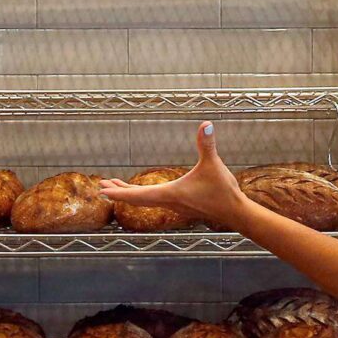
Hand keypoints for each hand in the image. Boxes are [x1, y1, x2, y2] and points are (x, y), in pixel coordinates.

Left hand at [99, 123, 250, 228]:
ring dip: (130, 194)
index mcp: (169, 194)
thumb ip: (207, 144)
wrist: (235, 213)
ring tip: (117, 187)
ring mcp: (174, 205)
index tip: (102, 190)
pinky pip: (154, 200)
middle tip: (102, 187)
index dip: (119, 192)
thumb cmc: (223, 192)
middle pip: (137, 199)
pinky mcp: (180, 205)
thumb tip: (206, 124)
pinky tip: (145, 191)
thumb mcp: (214, 164)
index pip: (138, 195)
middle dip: (119, 192)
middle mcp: (168, 201)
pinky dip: (142, 195)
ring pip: (145, 200)